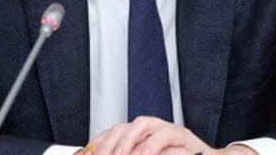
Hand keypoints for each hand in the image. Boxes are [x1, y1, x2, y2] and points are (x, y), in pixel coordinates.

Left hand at [83, 116, 257, 154]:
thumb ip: (133, 154)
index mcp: (141, 136)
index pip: (115, 131)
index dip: (101, 141)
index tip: (91, 153)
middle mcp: (153, 129)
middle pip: (127, 125)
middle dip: (113, 141)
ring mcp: (168, 130)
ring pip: (146, 124)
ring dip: (131, 139)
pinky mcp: (185, 137)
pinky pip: (168, 136)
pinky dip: (155, 145)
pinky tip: (146, 154)